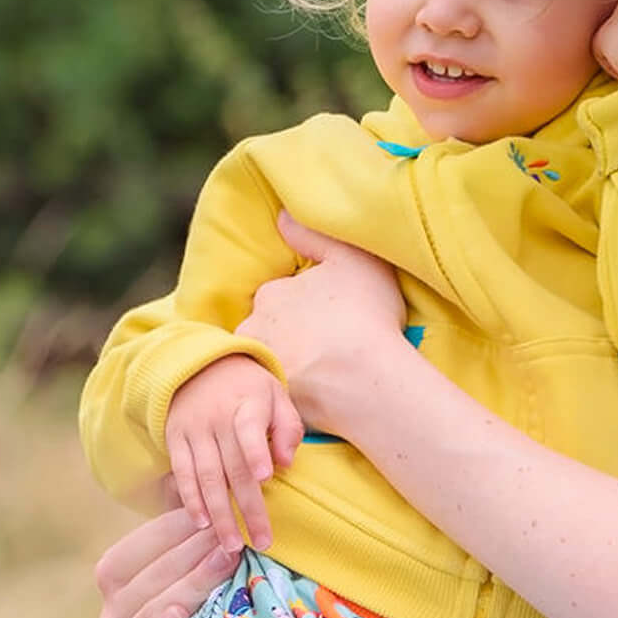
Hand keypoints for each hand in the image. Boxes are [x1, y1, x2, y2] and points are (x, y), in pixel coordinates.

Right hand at [96, 510, 240, 617]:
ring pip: (149, 613)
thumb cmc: (201, 604)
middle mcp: (112, 615)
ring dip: (190, 584)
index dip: (170, 530)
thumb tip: (186, 483)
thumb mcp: (191, 567)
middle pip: (145, 580)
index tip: (212, 513)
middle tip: (230, 535)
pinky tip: (182, 614)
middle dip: (189, 553)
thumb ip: (185, 532)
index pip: (132, 551)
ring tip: (225, 561)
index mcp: (115, 583)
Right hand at [165, 355, 299, 551]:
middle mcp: (217, 419)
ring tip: (231, 544)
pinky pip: (182, 474)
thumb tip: (286, 463)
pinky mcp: (174, 441)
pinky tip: (201, 524)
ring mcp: (192, 431)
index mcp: (247, 403)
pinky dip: (190, 500)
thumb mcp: (276, 394)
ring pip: (206, 477)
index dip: (256, 450)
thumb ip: (287, 427)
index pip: (249, 428)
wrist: (198, 366)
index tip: (264, 476)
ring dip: (219, 513)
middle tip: (261, 540)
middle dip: (247, 507)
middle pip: (232, 467)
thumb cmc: (249, 388)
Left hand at [239, 213, 410, 439]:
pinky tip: (317, 399)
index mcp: (271, 293)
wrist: (362, 378)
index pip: (278, 297)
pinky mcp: (267, 401)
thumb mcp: (351, 259)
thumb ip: (313, 235)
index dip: (302, 307)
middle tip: (324, 349)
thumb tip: (280, 216)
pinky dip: (291, 395)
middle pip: (267, 330)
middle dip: (287, 337)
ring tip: (322, 377)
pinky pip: (277, 395)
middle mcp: (254, 328)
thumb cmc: (364, 314)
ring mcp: (259, 366)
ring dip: (287, 365)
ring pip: (268, 361)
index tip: (327, 319)